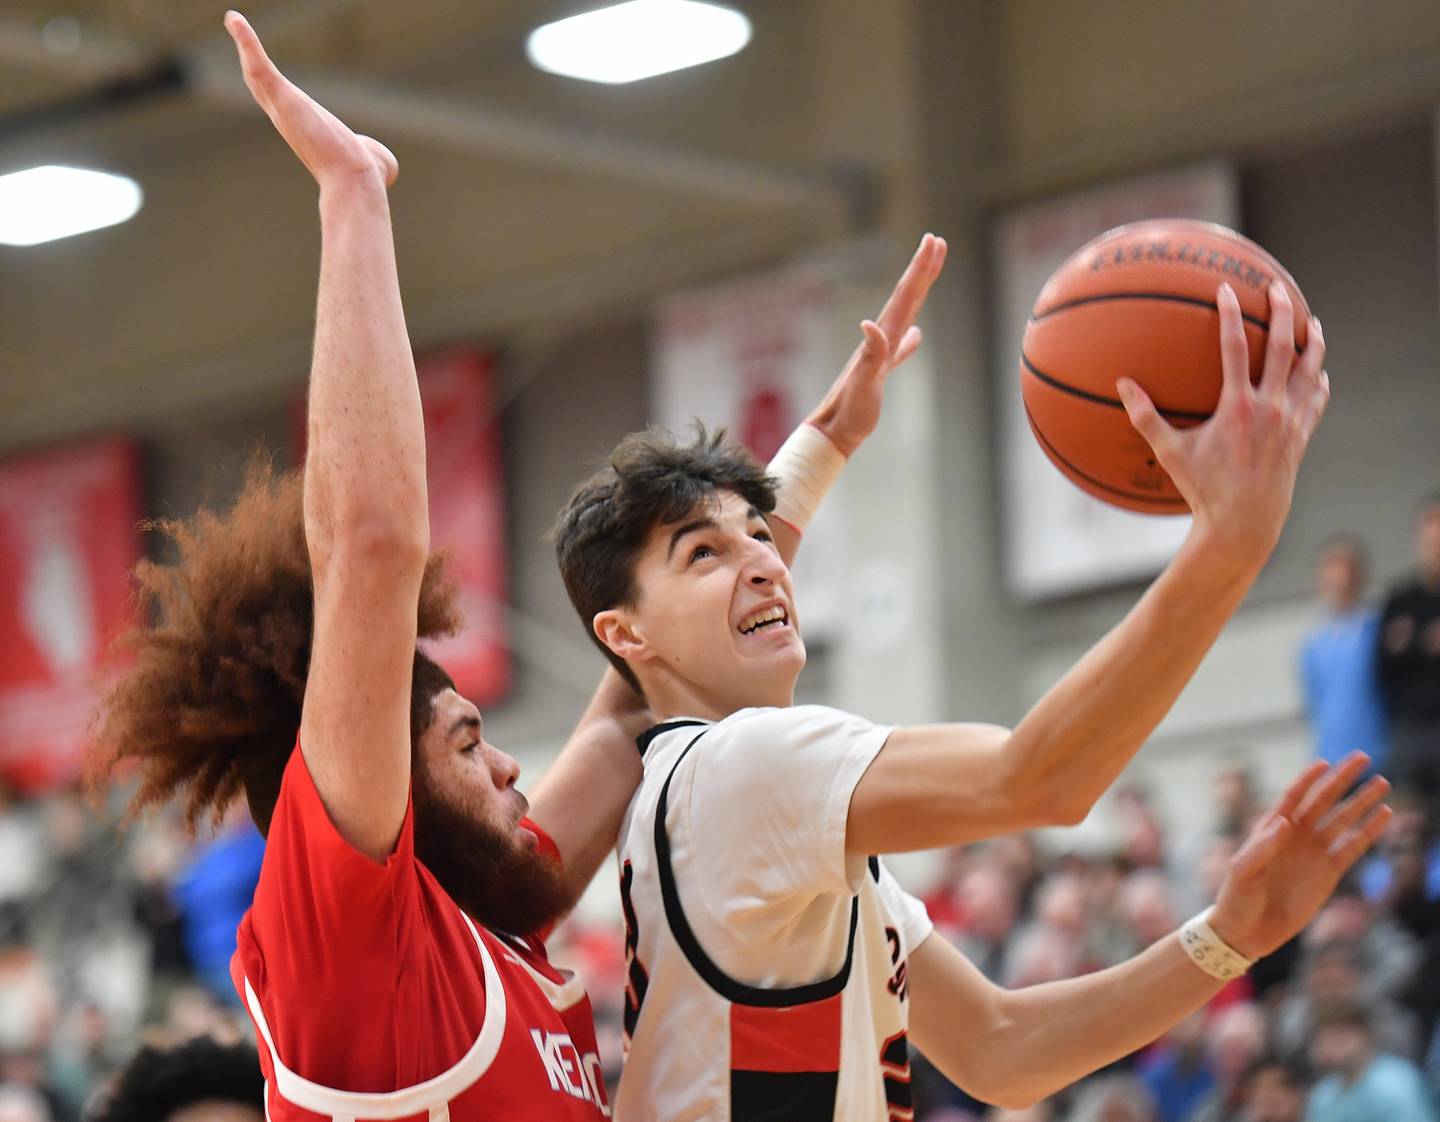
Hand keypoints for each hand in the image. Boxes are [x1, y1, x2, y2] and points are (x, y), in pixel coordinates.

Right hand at [224, 10, 397, 189]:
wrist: (356, 181)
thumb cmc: (364, 176)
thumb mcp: (370, 159)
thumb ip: (373, 154)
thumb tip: (384, 167)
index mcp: (302, 128)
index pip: (280, 101)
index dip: (269, 83)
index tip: (258, 62)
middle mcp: (286, 119)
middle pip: (260, 85)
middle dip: (247, 55)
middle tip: (236, 26)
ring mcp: (282, 110)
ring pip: (255, 73)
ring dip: (244, 45)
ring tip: (233, 19)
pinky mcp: (284, 99)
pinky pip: (259, 68)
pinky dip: (246, 43)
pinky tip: (235, 20)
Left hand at [805, 233, 946, 456]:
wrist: (833, 432)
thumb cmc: (848, 412)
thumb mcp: (862, 384)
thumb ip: (872, 355)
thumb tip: (871, 324)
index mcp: (881, 339)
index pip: (905, 297)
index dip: (920, 270)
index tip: (933, 241)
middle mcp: (880, 341)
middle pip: (906, 297)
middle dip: (922, 269)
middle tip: (936, 241)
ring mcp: (880, 355)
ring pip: (905, 314)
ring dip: (918, 291)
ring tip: (928, 271)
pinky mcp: (880, 372)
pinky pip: (900, 346)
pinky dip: (910, 337)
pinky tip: (917, 334)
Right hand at [1117, 281, 1327, 567]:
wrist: (1244, 522)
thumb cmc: (1202, 489)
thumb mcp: (1169, 453)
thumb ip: (1145, 418)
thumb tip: (1122, 385)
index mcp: (1237, 408)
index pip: (1235, 348)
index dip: (1231, 315)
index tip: (1228, 290)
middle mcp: (1270, 409)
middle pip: (1283, 349)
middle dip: (1282, 314)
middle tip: (1278, 288)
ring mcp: (1291, 422)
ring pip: (1310, 371)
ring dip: (1313, 344)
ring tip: (1312, 323)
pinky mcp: (1301, 437)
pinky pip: (1316, 401)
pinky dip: (1318, 383)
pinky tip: (1318, 373)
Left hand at [1210, 753, 1390, 959]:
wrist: (1247, 931)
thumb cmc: (1236, 898)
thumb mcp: (1243, 871)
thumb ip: (1262, 847)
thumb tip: (1284, 822)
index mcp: (1270, 828)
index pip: (1292, 796)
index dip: (1307, 779)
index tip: (1324, 763)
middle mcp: (1295, 835)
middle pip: (1322, 800)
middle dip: (1342, 779)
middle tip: (1363, 757)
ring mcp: (1314, 852)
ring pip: (1342, 820)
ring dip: (1361, 802)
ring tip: (1382, 783)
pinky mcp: (1329, 873)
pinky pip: (1352, 847)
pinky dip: (1368, 832)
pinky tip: (1384, 815)